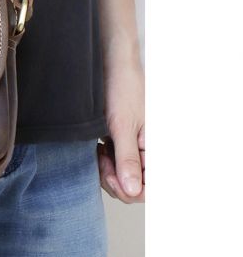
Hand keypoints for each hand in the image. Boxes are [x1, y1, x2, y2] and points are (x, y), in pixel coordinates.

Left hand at [98, 62, 144, 203]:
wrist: (110, 66)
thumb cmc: (122, 89)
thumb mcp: (122, 126)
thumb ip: (128, 159)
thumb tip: (133, 190)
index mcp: (158, 148)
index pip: (149, 189)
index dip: (129, 190)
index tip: (109, 175)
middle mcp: (148, 152)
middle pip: (132, 187)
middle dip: (114, 180)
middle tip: (101, 160)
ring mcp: (134, 149)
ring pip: (120, 178)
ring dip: (106, 171)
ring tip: (100, 151)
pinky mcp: (121, 144)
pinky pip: (113, 166)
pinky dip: (103, 162)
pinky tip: (98, 148)